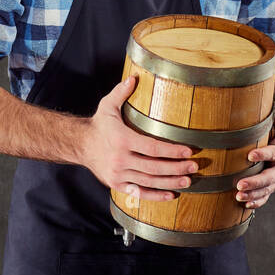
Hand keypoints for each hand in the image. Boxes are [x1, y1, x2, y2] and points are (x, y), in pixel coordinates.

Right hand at [80, 75, 197, 201]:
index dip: (172, 151)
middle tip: (194, 167)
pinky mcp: (117, 185)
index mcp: (122, 140)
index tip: (189, 151)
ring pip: (149, 181)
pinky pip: (139, 192)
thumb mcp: (107, 105)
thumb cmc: (99, 124)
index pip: (153, 148)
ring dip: (170, 182)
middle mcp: (121, 160)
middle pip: (154, 167)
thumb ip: (121, 92)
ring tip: (188, 181)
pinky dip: (155, 195)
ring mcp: (118, 175)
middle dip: (176, 168)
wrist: (79, 145)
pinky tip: (171, 195)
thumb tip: (134, 78)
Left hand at [236, 100, 274, 208]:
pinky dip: (256, 202)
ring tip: (238, 196)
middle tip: (239, 184)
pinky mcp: (269, 188)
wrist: (272, 145)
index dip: (265, 155)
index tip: (249, 156)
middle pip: (271, 177)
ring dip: (253, 194)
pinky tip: (244, 205)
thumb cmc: (271, 130)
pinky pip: (264, 198)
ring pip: (267, 190)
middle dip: (256, 181)